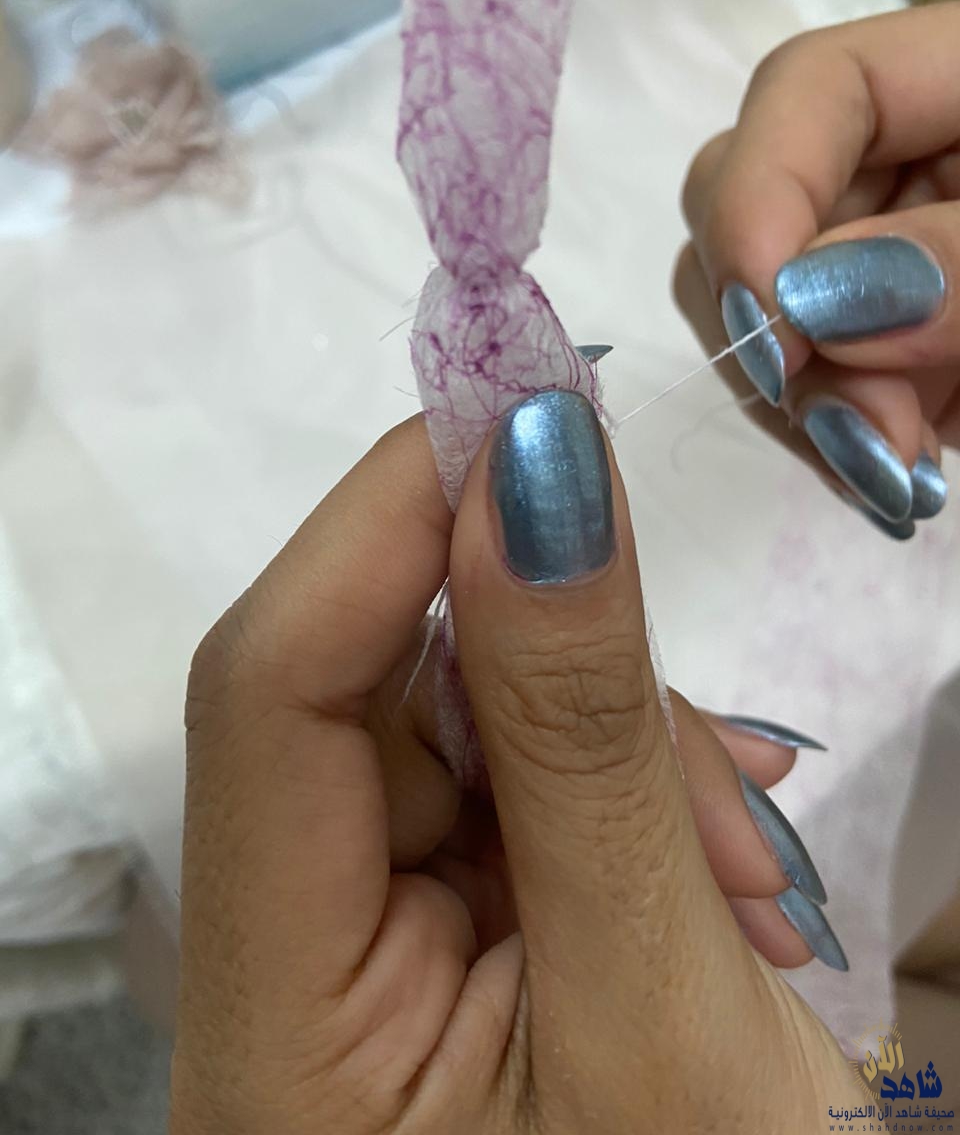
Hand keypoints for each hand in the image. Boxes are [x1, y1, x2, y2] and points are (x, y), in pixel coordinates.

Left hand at [171, 400, 858, 1133]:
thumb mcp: (665, 1008)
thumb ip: (587, 733)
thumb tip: (537, 465)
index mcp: (274, 1034)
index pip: (270, 694)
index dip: (389, 520)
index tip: (533, 399)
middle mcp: (285, 976)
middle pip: (367, 701)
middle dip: (550, 666)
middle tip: (711, 745)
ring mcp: (367, 952)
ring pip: (458, 728)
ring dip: (613, 742)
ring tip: (739, 866)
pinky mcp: (445, 933)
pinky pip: (511, 786)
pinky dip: (620, 789)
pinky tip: (710, 871)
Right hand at [678, 4, 957, 538]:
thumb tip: (802, 300)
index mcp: (953, 87)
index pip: (804, 93)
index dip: (759, 197)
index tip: (774, 322)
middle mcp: (894, 174)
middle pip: (747, 212)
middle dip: (773, 326)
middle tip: (865, 429)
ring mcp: (879, 273)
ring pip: (756, 319)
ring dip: (802, 405)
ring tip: (895, 472)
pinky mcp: (886, 359)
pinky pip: (805, 394)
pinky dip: (832, 445)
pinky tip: (890, 478)